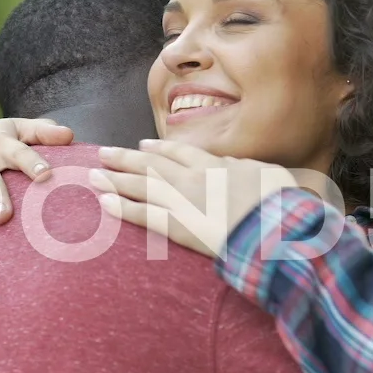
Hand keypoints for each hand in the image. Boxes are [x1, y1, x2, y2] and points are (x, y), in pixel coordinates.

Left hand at [91, 139, 298, 256]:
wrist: (277, 228)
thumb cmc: (279, 203)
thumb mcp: (268, 174)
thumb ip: (244, 167)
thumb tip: (230, 163)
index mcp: (217, 165)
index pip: (180, 152)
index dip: (159, 147)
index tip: (143, 144)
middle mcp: (194, 178)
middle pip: (152, 164)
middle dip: (126, 158)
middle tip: (104, 153)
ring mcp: (184, 202)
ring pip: (142, 186)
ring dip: (115, 179)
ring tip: (93, 174)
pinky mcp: (179, 227)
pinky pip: (145, 216)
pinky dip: (123, 209)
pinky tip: (104, 204)